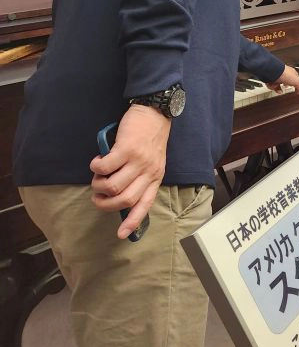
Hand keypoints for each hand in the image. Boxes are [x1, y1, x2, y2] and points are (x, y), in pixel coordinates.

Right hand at [90, 105, 170, 239]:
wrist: (155, 111)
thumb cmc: (150, 137)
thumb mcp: (152, 160)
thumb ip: (139, 176)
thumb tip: (116, 192)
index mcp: (156, 177)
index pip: (145, 204)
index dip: (133, 221)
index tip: (121, 235)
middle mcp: (149, 172)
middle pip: (125, 200)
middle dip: (105, 202)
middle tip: (97, 194)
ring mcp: (139, 161)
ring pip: (113, 186)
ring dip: (98, 184)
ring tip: (97, 174)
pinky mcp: (127, 149)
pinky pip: (105, 167)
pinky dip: (96, 167)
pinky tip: (98, 160)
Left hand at [268, 65, 298, 93]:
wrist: (273, 72)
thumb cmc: (285, 74)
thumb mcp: (296, 81)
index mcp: (291, 72)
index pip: (295, 77)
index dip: (296, 83)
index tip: (296, 88)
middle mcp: (283, 73)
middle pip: (285, 81)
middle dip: (285, 86)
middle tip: (286, 88)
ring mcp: (276, 75)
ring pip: (278, 84)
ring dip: (278, 88)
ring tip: (279, 91)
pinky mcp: (270, 78)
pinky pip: (271, 84)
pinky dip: (272, 87)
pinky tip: (274, 87)